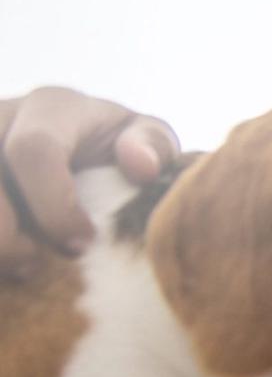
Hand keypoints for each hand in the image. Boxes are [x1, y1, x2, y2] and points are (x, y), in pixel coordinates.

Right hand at [0, 86, 176, 280]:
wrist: (86, 158)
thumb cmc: (120, 153)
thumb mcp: (148, 142)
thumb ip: (152, 146)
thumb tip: (139, 165)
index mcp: (53, 106)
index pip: (32, 150)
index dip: (52, 206)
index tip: (80, 246)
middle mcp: (1, 115)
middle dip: (6, 235)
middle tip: (34, 267)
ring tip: (14, 269)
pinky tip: (1, 269)